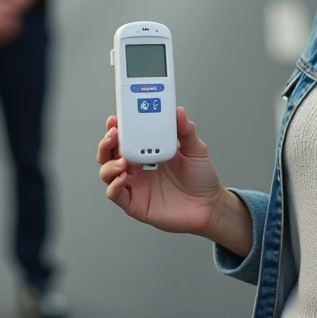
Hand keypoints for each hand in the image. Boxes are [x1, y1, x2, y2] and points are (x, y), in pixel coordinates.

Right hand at [96, 107, 223, 235]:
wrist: (210, 206)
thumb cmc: (201, 178)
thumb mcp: (195, 149)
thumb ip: (186, 131)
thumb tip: (178, 112)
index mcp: (147, 151)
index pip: (124, 137)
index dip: (116, 127)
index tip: (116, 119)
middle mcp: (137, 168)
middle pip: (109, 153)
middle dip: (106, 143)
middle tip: (114, 135)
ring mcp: (134, 185)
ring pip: (107, 173)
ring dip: (109, 164)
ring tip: (122, 161)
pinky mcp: (135, 204)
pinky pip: (115, 195)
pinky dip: (114, 185)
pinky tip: (123, 178)